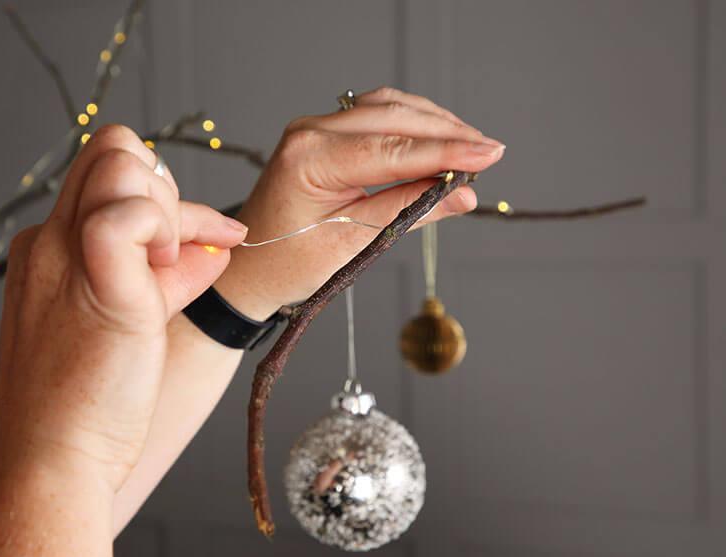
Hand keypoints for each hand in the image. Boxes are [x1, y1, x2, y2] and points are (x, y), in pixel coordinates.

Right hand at [0, 125, 247, 488]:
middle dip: (164, 187)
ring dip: (169, 207)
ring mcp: (65, 257)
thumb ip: (164, 279)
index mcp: (49, 251)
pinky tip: (171, 276)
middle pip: (112, 149)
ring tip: (171, 272)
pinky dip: (167, 229)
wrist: (46, 463)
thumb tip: (212, 249)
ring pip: (121, 161)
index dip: (155, 198)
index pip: (104, 177)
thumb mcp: (123, 325)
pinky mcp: (97, 282)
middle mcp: (49, 242)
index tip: (185, 251)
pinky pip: (129, 212)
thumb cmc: (83, 409)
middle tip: (179, 255)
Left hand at [214, 86, 504, 318]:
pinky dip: (410, 126)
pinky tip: (438, 140)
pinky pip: (375, 116)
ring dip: (433, 124)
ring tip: (472, 147)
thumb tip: (462, 195)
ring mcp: (314, 128)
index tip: (490, 155)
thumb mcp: (351, 245)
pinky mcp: (322, 134)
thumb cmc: (286, 263)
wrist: (247, 266)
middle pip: (394, 117)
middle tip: (490, 152)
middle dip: (447, 134)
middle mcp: (310, 132)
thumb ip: (408, 211)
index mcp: (310, 160)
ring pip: (387, 108)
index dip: (447, 151)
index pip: (392, 148)